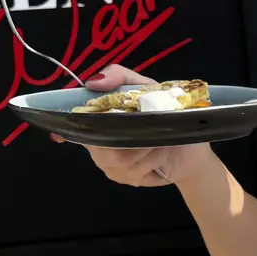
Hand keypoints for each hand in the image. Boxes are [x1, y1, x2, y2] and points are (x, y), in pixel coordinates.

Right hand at [51, 65, 215, 186]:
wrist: (190, 147)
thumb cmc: (163, 112)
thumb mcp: (143, 86)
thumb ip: (119, 76)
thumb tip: (93, 82)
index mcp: (96, 123)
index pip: (73, 128)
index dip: (66, 129)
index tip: (67, 130)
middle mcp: (99, 148)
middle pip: (97, 145)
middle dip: (124, 133)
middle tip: (148, 124)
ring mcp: (112, 167)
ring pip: (119, 158)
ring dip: (145, 144)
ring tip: (160, 136)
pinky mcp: (130, 180)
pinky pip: (136, 169)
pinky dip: (153, 156)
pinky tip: (162, 150)